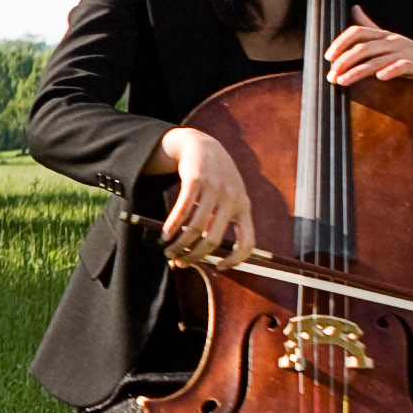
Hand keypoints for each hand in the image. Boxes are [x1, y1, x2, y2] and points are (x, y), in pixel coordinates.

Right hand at [151, 126, 267, 271]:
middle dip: (194, 255)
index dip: (235, 260)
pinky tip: (164, 235)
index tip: (219, 267)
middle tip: (180, 262)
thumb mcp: (227, 199)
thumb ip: (220, 223)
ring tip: (169, 250)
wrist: (203, 146)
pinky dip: (171, 226)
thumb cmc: (215, 180)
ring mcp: (214, 188)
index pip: (247, 242)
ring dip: (179, 244)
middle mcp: (232, 198)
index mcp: (243, 207)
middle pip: (213, 240)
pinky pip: (182, 210)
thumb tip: (204, 255)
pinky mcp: (195, 180)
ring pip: (194, 228)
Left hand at [325, 9, 412, 104]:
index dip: (340, 42)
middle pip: (363, 47)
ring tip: (342, 81)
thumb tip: (353, 7)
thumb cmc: (411, 56)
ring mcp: (405, 52)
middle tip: (330, 76)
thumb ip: (370, 27)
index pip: (357, 32)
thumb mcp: (389, 40)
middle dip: (344, 61)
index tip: (328, 57)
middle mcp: (393, 40)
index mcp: (384, 35)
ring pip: (377, 60)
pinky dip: (391, 71)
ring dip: (357, 71)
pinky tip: (380, 77)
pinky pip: (402, 66)